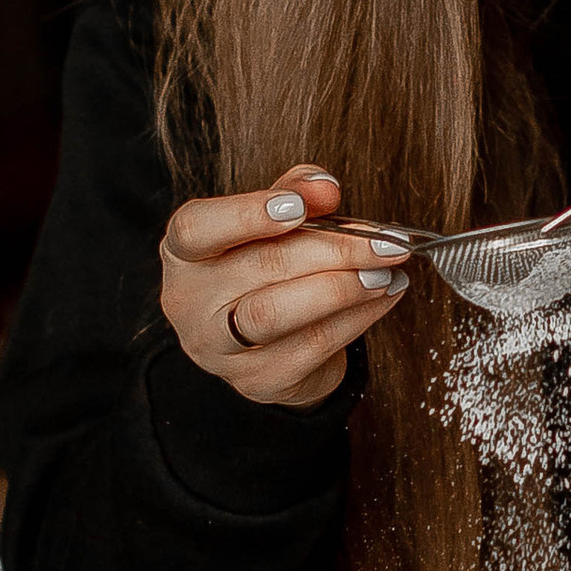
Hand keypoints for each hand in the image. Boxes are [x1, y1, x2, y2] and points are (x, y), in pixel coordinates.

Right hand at [157, 166, 412, 409]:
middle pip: (260, 268)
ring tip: (386, 272)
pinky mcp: (259, 382)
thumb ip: (295, 193)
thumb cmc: (263, 267)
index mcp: (185, 253)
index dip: (246, 215)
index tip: (298, 206)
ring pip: (278, 314)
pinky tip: (383, 297)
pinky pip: (312, 347)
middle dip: (333, 250)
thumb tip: (326, 189)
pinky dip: (356, 319)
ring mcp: (220, 350)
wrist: (265, 344)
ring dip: (343, 289)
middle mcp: (190, 303)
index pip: (197, 229)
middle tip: (386, 243)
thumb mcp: (273, 220)